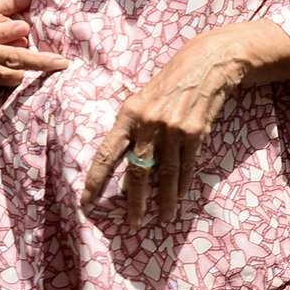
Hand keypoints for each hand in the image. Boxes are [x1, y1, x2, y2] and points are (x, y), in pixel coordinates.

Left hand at [85, 21, 289, 222]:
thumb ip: (131, 129)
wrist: (205, 65)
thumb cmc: (168, 85)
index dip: (95, 180)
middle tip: (132, 223)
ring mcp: (172, 128)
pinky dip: (183, 184)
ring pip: (165, 174)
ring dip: (164, 200)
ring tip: (162, 218)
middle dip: (134, 201)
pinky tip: (180, 197)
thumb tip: (124, 164)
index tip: (85, 203)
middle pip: (137, 171)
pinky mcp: (194, 133)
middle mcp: (147, 123)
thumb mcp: (141, 100)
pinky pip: (186, 166)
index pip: (106, 154)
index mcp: (127, 114)